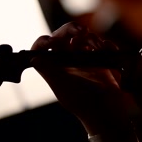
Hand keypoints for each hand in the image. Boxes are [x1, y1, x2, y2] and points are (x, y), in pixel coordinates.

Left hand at [31, 22, 137, 141]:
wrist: (107, 112)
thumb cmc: (83, 102)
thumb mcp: (63, 87)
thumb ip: (49, 71)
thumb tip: (34, 58)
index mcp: (54, 66)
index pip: (43, 48)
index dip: (45, 42)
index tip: (53, 42)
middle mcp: (67, 60)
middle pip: (64, 35)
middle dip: (71, 29)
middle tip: (81, 31)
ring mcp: (84, 59)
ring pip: (83, 37)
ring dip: (90, 38)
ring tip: (97, 46)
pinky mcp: (100, 60)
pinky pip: (101, 44)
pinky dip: (105, 44)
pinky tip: (106, 49)